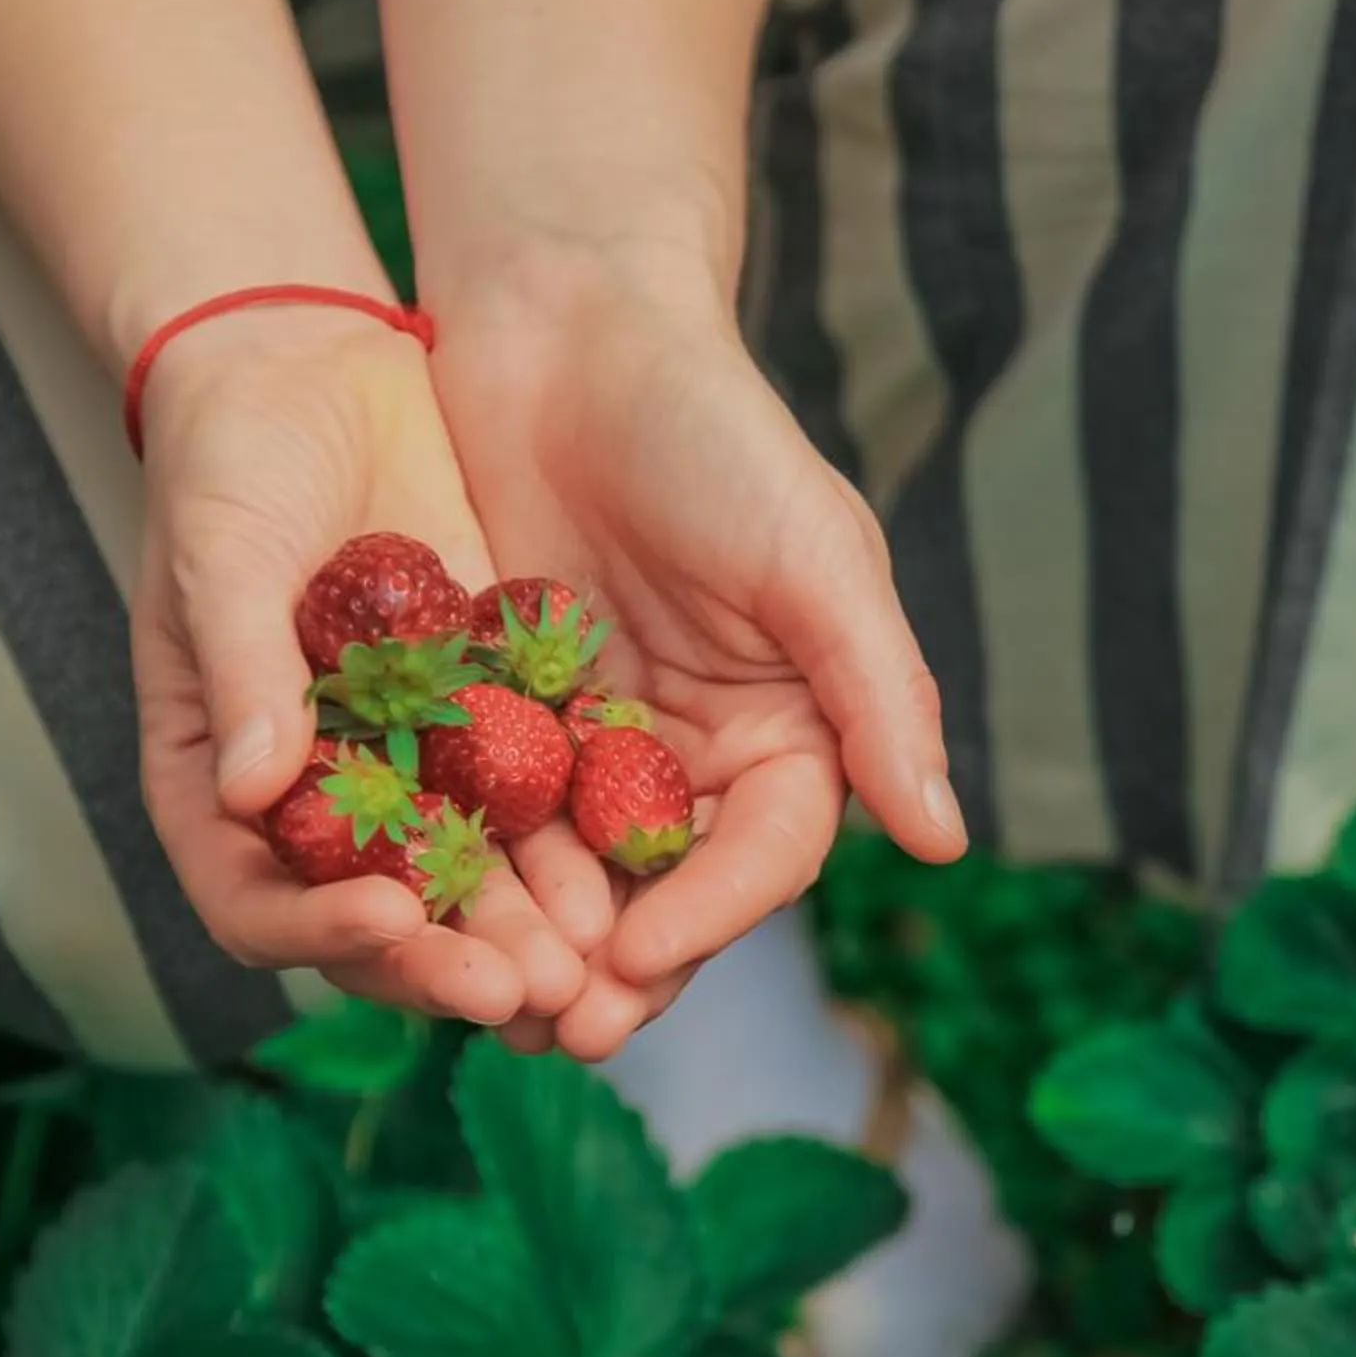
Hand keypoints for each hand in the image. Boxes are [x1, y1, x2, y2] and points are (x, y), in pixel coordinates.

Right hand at [131, 310, 590, 1028]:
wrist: (308, 370)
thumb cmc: (227, 462)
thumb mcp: (222, 556)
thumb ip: (241, 670)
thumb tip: (247, 787)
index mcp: (218, 789)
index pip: (257, 902)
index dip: (323, 931)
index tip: (394, 923)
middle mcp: (313, 802)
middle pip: (378, 920)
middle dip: (452, 960)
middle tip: (532, 991)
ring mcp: (404, 768)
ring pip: (467, 878)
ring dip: (527, 924)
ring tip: (595, 962)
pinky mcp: (481, 719)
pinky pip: (529, 798)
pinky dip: (576, 838)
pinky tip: (636, 862)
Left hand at [429, 246, 968, 1058]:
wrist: (571, 325)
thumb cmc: (714, 427)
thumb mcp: (813, 552)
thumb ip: (876, 694)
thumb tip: (943, 842)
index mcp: (792, 729)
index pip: (762, 855)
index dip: (710, 916)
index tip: (643, 960)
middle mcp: (695, 752)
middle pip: (663, 890)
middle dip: (616, 965)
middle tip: (559, 1031)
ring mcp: (593, 739)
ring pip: (568, 871)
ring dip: (532, 942)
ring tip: (485, 1008)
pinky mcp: (498, 713)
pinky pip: (480, 809)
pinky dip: (456, 867)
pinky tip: (412, 919)